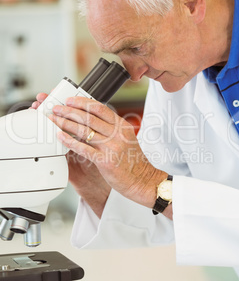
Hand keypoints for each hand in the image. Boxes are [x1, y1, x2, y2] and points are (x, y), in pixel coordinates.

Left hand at [50, 97, 169, 214]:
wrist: (143, 180)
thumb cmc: (133, 161)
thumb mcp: (126, 139)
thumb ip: (111, 129)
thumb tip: (92, 120)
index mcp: (122, 126)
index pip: (100, 108)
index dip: (82, 103)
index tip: (70, 100)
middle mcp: (117, 134)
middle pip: (89, 117)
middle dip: (69, 111)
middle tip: (56, 108)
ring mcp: (111, 147)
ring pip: (84, 131)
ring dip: (65, 123)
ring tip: (54, 120)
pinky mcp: (105, 161)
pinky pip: (83, 148)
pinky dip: (70, 142)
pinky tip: (61, 137)